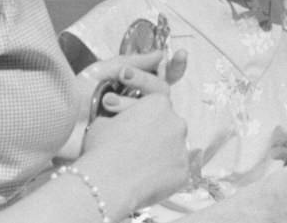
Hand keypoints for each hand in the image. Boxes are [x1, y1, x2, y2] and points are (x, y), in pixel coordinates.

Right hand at [77, 53, 190, 208]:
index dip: (141, 117)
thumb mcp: (102, 123)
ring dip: (160, 155)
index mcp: (159, 103)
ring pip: (173, 150)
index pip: (155, 105)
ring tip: (138, 167)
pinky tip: (145, 181)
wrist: (108, 183)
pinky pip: (174, 171)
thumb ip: (117, 118)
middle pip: (168, 127)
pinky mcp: (183, 172)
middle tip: (135, 148)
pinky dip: (163, 175)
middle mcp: (176, 122)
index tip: (131, 127)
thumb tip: (116, 123)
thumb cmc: (102, 149)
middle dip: (154, 135)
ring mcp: (182, 148)